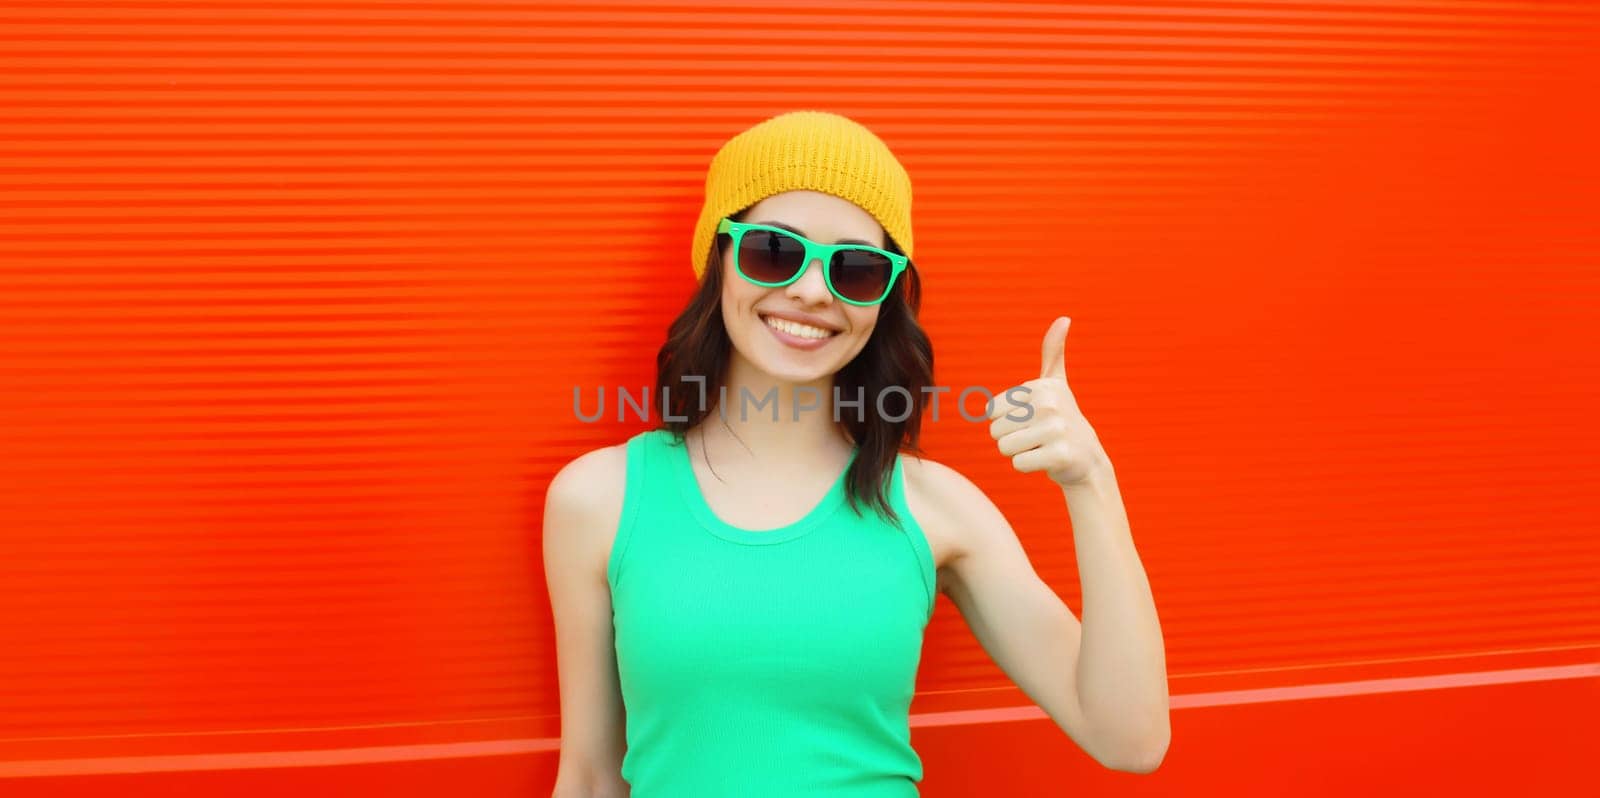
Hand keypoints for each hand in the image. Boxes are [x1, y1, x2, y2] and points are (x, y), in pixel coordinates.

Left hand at [988, 316, 1108, 487]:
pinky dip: (1029, 466)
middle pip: (995, 431)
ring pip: (1004, 448)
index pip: (991, 411)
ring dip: (1019, 452)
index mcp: (1040, 387)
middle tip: (1036, 436)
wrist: (1087, 458)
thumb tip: (1064, 319)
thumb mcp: (1057, 384)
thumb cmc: (1064, 419)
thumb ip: (1053, 352)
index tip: (1031, 419)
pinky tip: (1047, 459)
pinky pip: (1018, 464)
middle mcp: (1049, 404)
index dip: (1007, 420)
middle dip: (1012, 438)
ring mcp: (1055, 430)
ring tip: (1040, 446)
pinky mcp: (1058, 455)